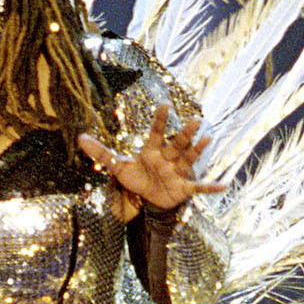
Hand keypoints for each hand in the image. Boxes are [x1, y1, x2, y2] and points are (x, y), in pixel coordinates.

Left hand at [78, 106, 223, 222]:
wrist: (149, 199)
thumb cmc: (136, 178)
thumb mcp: (118, 167)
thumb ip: (101, 153)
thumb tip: (80, 138)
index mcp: (152, 152)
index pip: (156, 134)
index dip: (159, 120)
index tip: (163, 104)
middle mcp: (167, 159)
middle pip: (177, 144)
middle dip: (185, 133)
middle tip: (195, 119)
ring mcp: (177, 173)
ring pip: (188, 159)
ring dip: (198, 151)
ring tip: (208, 139)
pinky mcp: (183, 188)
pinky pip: (198, 188)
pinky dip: (210, 187)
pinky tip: (223, 185)